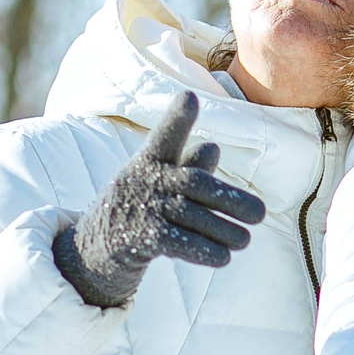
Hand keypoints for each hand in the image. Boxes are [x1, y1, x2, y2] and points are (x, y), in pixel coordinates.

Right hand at [52, 92, 265, 308]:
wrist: (92, 251)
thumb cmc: (137, 209)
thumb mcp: (158, 184)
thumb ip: (188, 167)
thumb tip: (214, 147)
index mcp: (149, 161)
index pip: (164, 137)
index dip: (177, 118)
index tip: (189, 97)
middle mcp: (144, 181)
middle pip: (195, 184)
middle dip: (231, 199)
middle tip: (260, 214)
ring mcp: (140, 210)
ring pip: (194, 217)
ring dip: (224, 231)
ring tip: (244, 240)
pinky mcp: (138, 239)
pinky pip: (180, 243)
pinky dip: (205, 251)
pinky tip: (225, 257)